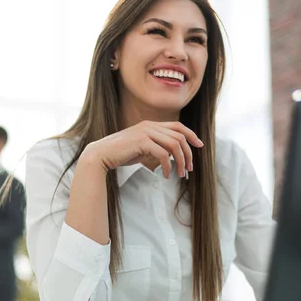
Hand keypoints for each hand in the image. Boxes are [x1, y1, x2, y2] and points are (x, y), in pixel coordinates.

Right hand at [81, 121, 203, 178]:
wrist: (101, 155)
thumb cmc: (120, 154)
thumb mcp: (142, 150)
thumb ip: (156, 149)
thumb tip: (172, 157)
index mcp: (150, 125)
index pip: (178, 126)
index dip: (191, 135)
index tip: (199, 145)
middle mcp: (150, 125)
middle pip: (180, 136)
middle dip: (188, 154)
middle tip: (188, 169)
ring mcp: (145, 132)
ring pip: (174, 145)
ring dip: (180, 161)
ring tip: (180, 174)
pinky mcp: (141, 141)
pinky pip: (163, 154)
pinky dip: (168, 166)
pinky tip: (164, 175)